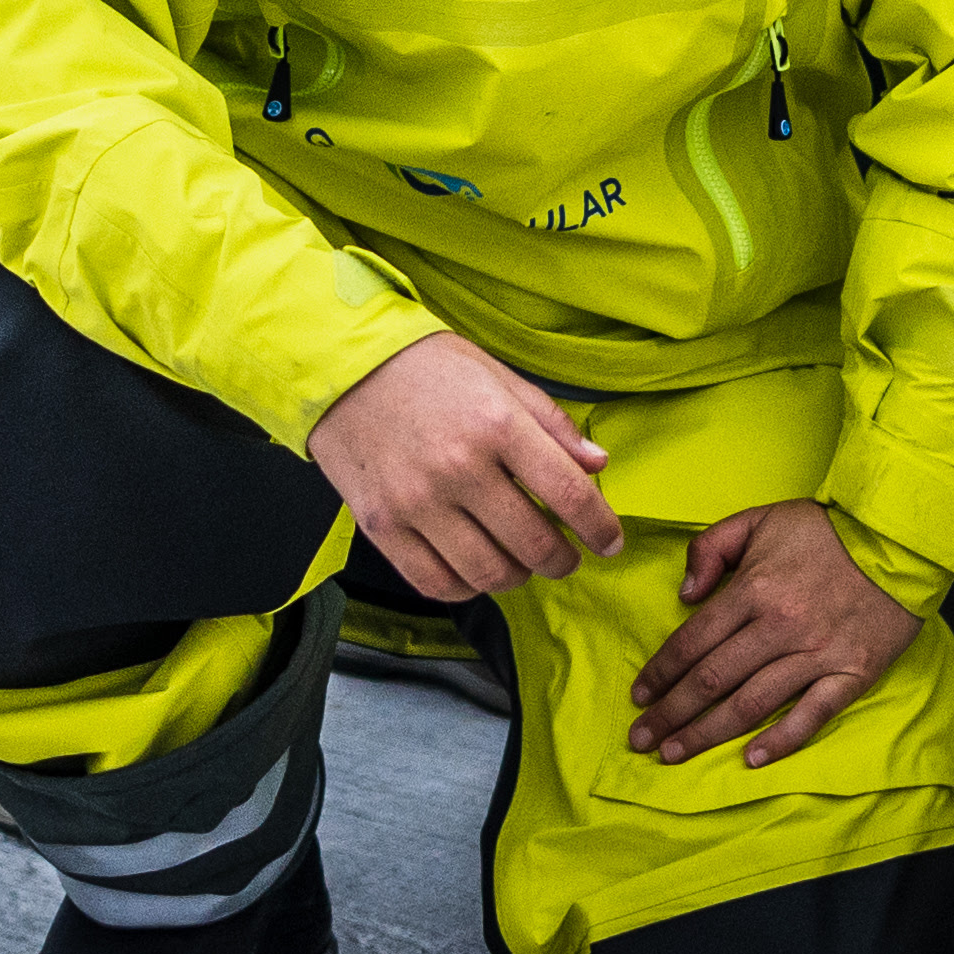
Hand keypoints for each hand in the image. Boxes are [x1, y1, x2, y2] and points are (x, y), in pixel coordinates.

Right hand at [305, 332, 617, 601]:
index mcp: (497, 424)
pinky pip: (436, 582)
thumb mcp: (499, 376)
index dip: (599, 527)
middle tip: (567, 556)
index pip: (568, 493)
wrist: (342, 367)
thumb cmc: (427, 368)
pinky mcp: (383, 527)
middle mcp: (459, 468)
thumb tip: (597, 465)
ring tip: (523, 564)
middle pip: (533, 543)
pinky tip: (478, 571)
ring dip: (519, 577)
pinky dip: (468, 587)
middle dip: (563, 559)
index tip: (611, 541)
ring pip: (489, 572)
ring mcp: (418, 503)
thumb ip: (551, 424)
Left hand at [628, 502, 919, 768]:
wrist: (900, 540)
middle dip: (671, 713)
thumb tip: (684, 595)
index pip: (693, 641)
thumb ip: (711, 547)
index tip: (638, 696)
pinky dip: (780, 741)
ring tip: (675, 754)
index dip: (660, 672)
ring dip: (708, 733)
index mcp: (753, 589)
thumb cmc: (826, 531)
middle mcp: (780, 627)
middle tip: (641, 739)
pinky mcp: (851, 674)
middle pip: (713, 679)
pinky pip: (811, 716)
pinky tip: (749, 759)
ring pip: (751, 704)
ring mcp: (817, 654)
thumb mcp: (760, 519)